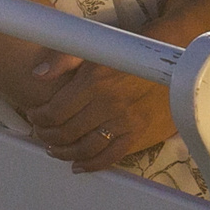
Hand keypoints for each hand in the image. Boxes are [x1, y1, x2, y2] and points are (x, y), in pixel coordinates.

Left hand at [27, 55, 177, 172]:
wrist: (174, 55)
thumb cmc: (134, 48)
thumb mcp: (98, 44)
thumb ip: (65, 59)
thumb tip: (38, 74)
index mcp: (95, 80)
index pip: (56, 110)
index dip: (40, 117)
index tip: (35, 116)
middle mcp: (108, 103)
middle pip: (67, 132)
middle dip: (47, 136)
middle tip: (41, 133)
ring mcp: (125, 121)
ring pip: (85, 148)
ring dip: (64, 152)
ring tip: (54, 149)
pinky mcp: (140, 133)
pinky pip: (112, 156)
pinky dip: (92, 165)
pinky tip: (79, 165)